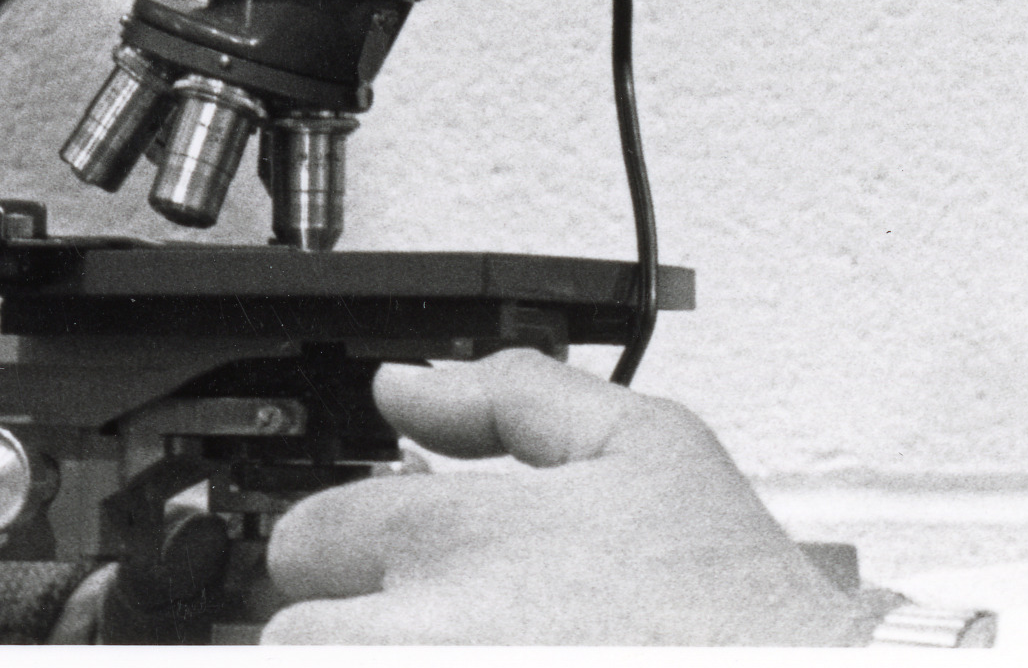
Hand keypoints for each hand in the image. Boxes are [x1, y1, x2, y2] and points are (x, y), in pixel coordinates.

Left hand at [261, 350, 882, 645]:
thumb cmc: (737, 607)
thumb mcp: (649, 445)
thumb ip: (510, 398)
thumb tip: (404, 387)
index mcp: (456, 542)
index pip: (306, 540)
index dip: (349, 549)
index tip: (388, 569)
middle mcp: (422, 640)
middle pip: (290, 642)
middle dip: (347, 632)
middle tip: (432, 629)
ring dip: (385, 660)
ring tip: (479, 653)